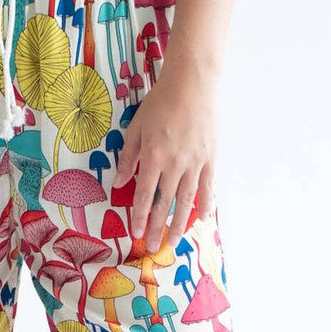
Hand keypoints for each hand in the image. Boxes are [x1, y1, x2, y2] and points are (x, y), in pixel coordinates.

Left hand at [114, 61, 216, 252]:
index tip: (136, 233)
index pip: (144, 195)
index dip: (139, 216)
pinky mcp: (210, 158)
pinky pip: (208, 186)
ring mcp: (194, 162)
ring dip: (179, 223)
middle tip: (153, 248)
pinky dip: (205, 204)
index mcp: (153, 156)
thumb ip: (128, 157)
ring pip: (186, 200)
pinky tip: (202, 220)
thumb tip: (120, 183)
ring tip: (175, 241)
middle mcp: (174, 164)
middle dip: (157, 227)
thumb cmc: (160, 102)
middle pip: (164, 203)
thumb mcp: (136, 128)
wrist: (192, 83)